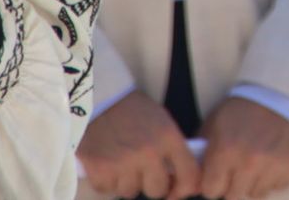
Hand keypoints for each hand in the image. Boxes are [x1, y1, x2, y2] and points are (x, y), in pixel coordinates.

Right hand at [77, 90, 201, 198]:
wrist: (99, 99)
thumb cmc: (133, 111)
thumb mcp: (162, 123)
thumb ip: (173, 150)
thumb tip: (182, 180)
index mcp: (168, 138)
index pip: (189, 175)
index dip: (184, 187)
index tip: (177, 189)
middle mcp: (148, 153)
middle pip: (157, 191)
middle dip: (151, 183)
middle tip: (143, 172)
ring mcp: (123, 164)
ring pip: (130, 192)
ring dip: (127, 182)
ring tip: (121, 163)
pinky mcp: (99, 170)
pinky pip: (108, 190)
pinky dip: (107, 181)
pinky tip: (106, 164)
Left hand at [197, 97, 288, 197]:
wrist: (284, 91)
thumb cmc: (245, 106)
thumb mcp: (216, 120)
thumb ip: (203, 149)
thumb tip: (195, 173)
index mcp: (225, 150)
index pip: (211, 190)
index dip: (213, 183)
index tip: (217, 176)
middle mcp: (249, 163)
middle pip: (233, 196)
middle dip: (232, 185)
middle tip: (236, 170)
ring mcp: (273, 166)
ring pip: (256, 194)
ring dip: (253, 183)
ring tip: (256, 164)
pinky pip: (278, 187)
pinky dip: (274, 178)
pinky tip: (273, 161)